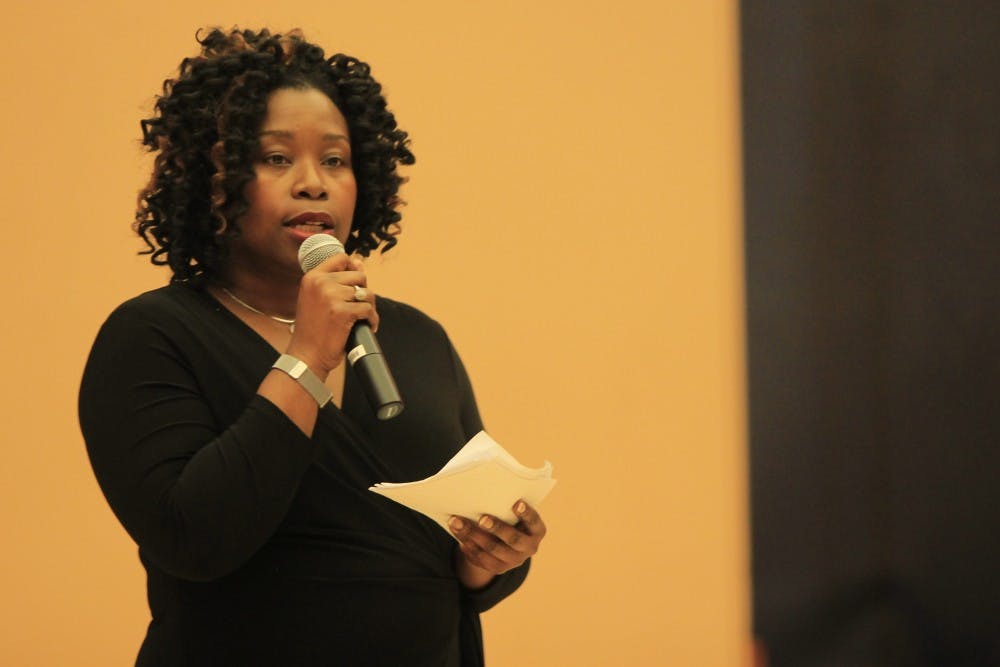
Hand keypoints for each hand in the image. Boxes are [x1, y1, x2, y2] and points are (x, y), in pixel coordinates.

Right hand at [286, 253, 377, 376]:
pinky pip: (368, 309)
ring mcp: (331, 296)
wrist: (306, 355)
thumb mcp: (317, 298)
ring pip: (366, 293)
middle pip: (358, 276)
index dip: (353, 269)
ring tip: (363, 318)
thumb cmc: (313, 329)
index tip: (355, 284)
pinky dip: (372, 319)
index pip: (341, 258)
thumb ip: (336, 279)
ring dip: (369, 306)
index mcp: (312, 277)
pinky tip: (367, 326)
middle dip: (363, 292)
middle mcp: (321, 283)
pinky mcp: (343, 311)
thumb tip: (360, 261)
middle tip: (358, 307)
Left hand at [449, 500, 546, 588]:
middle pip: (513, 539)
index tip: (516, 503)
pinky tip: (458, 535)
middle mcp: (529, 547)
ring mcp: (515, 561)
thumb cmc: (512, 517)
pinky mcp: (499, 568)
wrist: (508, 542)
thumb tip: (482, 494)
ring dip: (472, 535)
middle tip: (481, 518)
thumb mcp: (515, 513)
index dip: (526, 513)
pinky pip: (481, 559)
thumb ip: (506, 506)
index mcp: (537, 530)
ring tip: (456, 522)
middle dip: (496, 528)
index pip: (534, 521)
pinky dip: (468, 546)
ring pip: (492, 549)